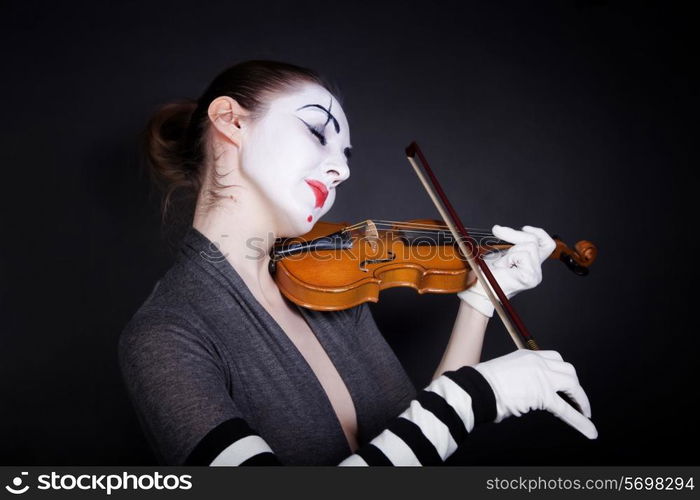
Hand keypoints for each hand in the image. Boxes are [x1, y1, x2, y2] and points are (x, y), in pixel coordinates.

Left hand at [457, 225, 555, 316]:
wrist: (481, 289)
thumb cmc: (488, 274)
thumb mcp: (500, 254)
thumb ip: (510, 244)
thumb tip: (499, 228)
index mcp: (532, 264)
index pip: (547, 245)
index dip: (538, 233)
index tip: (524, 228)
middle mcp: (537, 271)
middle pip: (535, 241)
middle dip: (515, 234)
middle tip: (496, 230)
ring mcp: (535, 275)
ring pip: (529, 246)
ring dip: (510, 251)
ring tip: (501, 263)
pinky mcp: (530, 277)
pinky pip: (523, 255)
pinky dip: (509, 258)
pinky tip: (502, 267)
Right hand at [474, 349, 597, 438]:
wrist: (476, 389)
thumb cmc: (482, 385)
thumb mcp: (505, 372)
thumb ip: (521, 378)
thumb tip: (529, 395)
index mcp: (527, 355)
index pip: (554, 358)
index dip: (562, 372)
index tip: (564, 383)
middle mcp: (538, 362)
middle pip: (568, 370)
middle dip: (575, 385)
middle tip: (578, 399)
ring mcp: (542, 377)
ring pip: (572, 385)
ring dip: (581, 400)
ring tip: (585, 414)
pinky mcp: (543, 395)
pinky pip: (566, 409)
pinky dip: (580, 421)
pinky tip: (589, 430)